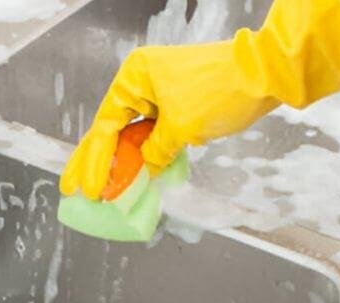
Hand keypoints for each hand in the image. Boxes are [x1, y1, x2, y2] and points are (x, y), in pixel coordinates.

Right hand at [59, 41, 278, 199]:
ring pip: (132, 134)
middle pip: (111, 129)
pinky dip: (145, 155)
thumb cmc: (220, 92)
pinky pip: (154, 134)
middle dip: (94, 162)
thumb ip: (155, 153)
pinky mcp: (179, 104)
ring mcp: (160, 93)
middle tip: (73, 190)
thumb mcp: (182, 128)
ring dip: (120, 162)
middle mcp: (142, 82)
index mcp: (135, 77)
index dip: (94, 162)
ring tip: (101, 190)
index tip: (88, 190)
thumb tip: (142, 171)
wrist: (266, 75)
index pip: (106, 126)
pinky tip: (133, 177)